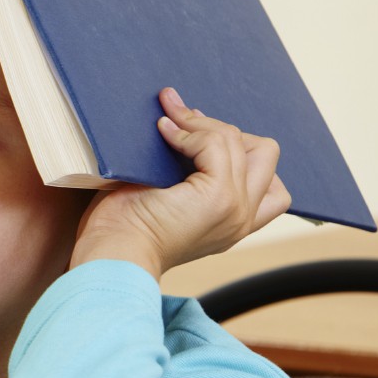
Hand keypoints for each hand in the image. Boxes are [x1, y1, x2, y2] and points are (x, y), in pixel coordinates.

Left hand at [70, 87, 290, 278]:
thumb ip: (187, 176)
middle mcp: (243, 217)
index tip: (190, 136)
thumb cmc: (123, 228)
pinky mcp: (218, 197)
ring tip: (167, 122)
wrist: (112, 254)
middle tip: (181, 123)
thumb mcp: (166, 199)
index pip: (264, 175)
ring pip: (241, 141)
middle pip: (265, 153)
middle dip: (223, 129)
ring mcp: (235, 207)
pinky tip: (163, 132)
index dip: (233, 147)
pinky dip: (190, 131)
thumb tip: (185, 124)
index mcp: (233, 222)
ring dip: (200, 123)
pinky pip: (217, 143)